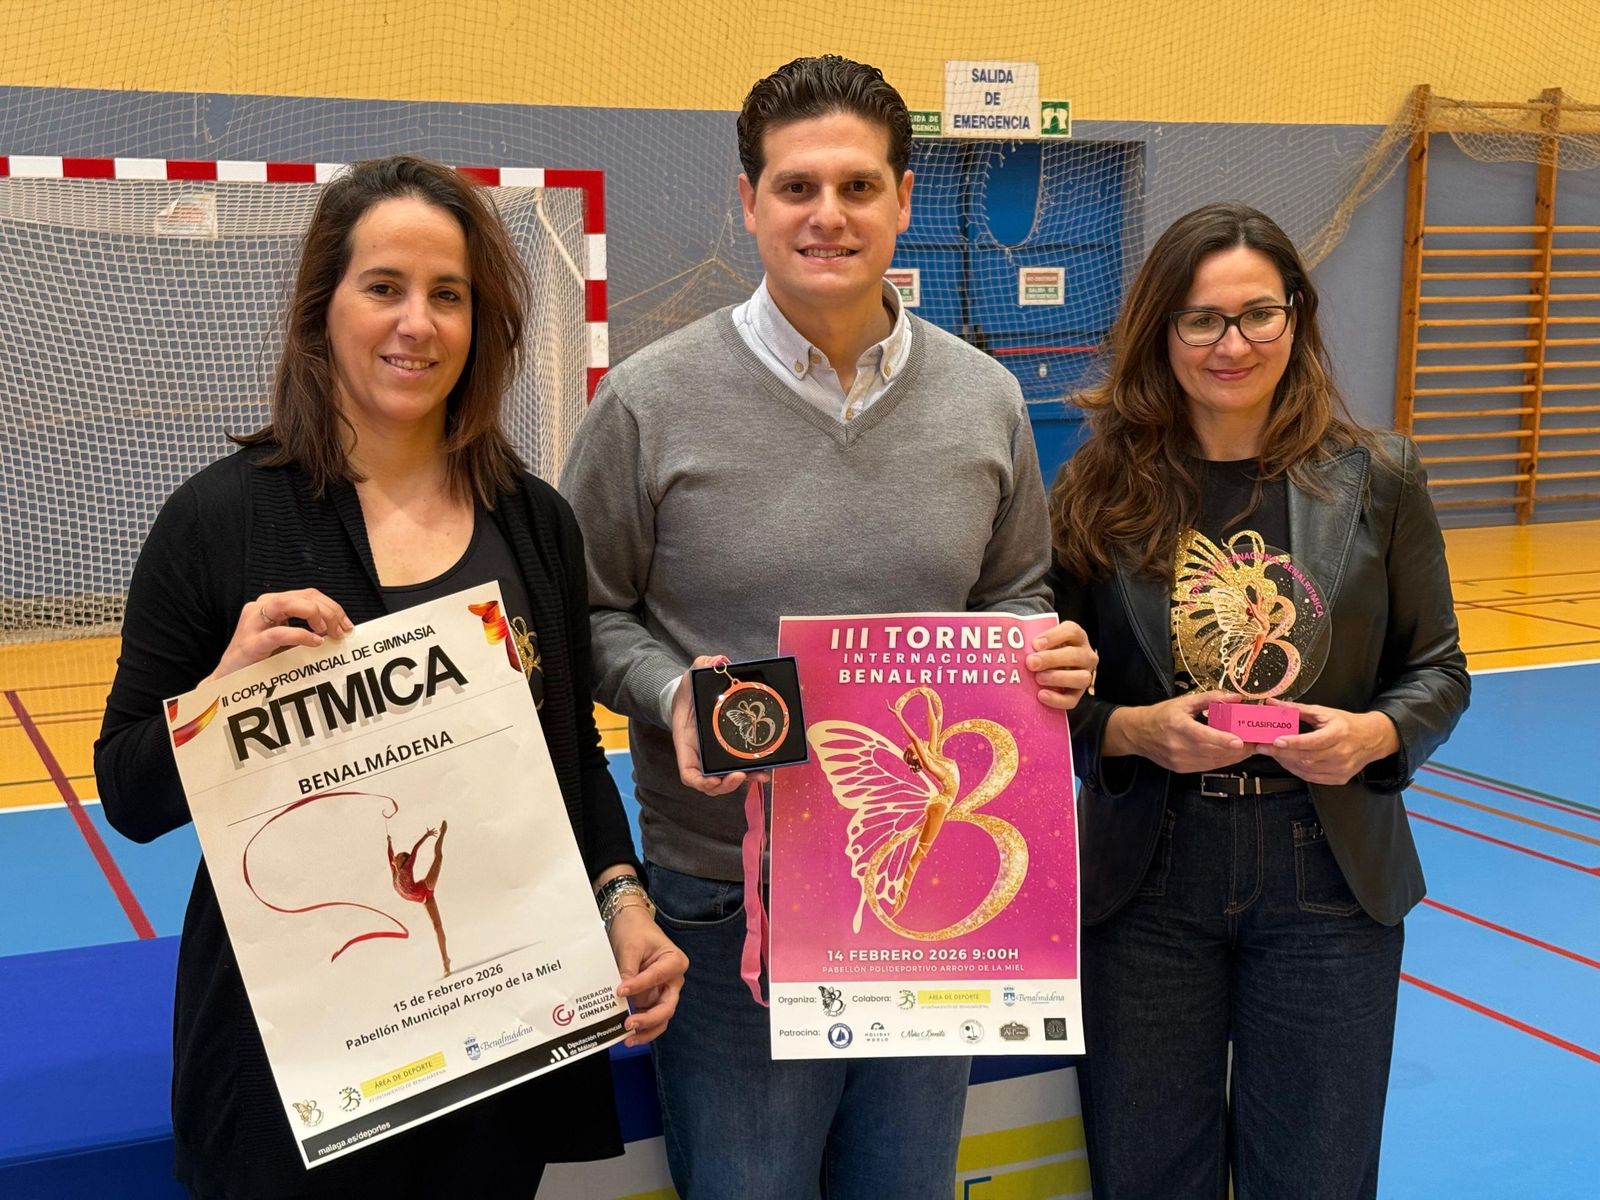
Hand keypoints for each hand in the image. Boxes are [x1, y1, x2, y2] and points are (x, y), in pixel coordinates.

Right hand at [201, 589, 353, 684]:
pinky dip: (300, 635)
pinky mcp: (249, 644)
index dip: (332, 607)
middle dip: (328, 611)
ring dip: (314, 614)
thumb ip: (309, 630)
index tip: (347, 625)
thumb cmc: (262, 659)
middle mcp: (261, 607)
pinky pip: (279, 633)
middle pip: (303, 596)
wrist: (229, 681)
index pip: (309, 594)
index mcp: (272, 604)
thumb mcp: (289, 640)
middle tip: (341, 631)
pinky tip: (315, 642)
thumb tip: (339, 629)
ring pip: (288, 603)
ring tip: (326, 632)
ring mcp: (252, 624)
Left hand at [607, 904, 687, 1046]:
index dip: (639, 986)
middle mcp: (673, 981)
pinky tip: (627, 1036)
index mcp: (675, 962)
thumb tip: (621, 993)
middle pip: (667, 1007)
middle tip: (629, 1023)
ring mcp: (663, 992)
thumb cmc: (636, 931)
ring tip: (628, 1038)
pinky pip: (649, 1017)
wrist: (632, 926)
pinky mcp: (652, 999)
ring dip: (646, 1030)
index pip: (658, 977)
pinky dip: (641, 1028)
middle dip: (649, 1019)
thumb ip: (628, 970)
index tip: (620, 991)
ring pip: (660, 1018)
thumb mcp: (631, 947)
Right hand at [671, 655, 770, 795]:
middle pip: (711, 783)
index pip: (689, 773)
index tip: (715, 780)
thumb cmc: (689, 691)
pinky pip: (739, 766)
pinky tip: (768, 768)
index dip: (701, 782)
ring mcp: (714, 755)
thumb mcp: (691, 676)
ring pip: (727, 779)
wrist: (693, 695)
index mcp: (686, 743)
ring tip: (762, 775)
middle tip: (742, 775)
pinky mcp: (729, 751)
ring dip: (745, 780)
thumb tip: (717, 661)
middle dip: (727, 785)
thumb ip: (701, 667)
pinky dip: (752, 771)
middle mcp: (700, 755)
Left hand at [1026, 620, 1097, 711]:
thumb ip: (1034, 643)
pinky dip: (1057, 699)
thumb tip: (1017, 648)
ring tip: (1038, 678)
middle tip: (1031, 663)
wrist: (1049, 668)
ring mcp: (1085, 675)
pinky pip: (1072, 699)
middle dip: (1052, 659)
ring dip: (1058, 678)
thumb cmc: (1044, 651)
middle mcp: (1085, 655)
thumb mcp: (1042, 642)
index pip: (1072, 631)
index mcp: (1077, 637)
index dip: (1054, 637)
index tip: (1035, 644)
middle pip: (1075, 655)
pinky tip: (1042, 695)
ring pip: (1081, 678)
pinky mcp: (1078, 694)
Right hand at [1106, 690, 1252, 773]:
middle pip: (1213, 751)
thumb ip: (1210, 698)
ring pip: (1213, 761)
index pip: (1203, 735)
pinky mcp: (1182, 769)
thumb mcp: (1184, 702)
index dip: (1222, 740)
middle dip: (1237, 748)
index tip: (1240, 741)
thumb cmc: (1161, 715)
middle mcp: (1178, 746)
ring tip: (1248, 748)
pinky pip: (1208, 766)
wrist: (1137, 734)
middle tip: (1255, 741)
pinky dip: (1222, 760)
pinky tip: (1231, 754)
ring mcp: (1180, 760)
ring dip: (1233, 756)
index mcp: (1178, 726)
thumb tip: (1235, 697)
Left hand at [1259, 702, 1399, 784]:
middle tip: (1263, 747)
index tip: (1276, 740)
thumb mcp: (1323, 712)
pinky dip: (1297, 770)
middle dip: (1281, 753)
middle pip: (1306, 757)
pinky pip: (1312, 778)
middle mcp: (1341, 753)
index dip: (1293, 742)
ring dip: (1286, 762)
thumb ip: (1296, 709)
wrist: (1371, 739)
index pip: (1313, 741)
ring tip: (1273, 753)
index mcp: (1339, 734)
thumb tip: (1272, 703)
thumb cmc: (1346, 724)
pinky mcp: (1339, 778)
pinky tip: (1288, 762)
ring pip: (1307, 769)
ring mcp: (1341, 768)